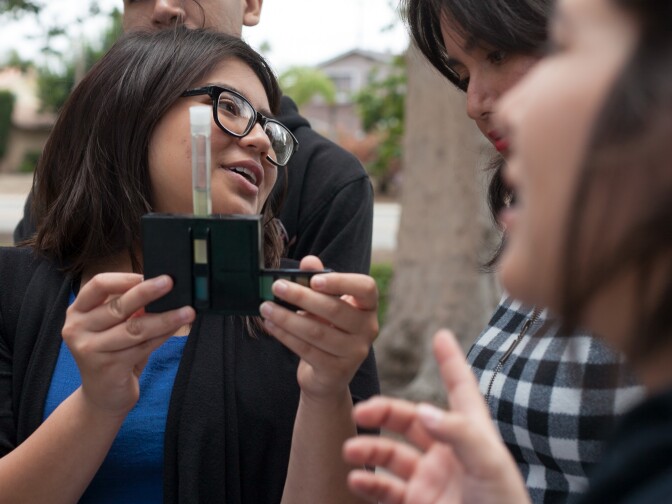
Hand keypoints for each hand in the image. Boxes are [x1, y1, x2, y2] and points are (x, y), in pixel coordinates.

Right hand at [62, 273, 194, 416]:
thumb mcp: (114, 327)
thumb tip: (160, 287)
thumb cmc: (113, 354)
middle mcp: (77, 329)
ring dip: (164, 318)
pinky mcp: (107, 368)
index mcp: (78, 312)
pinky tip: (177, 328)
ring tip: (187, 311)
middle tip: (170, 282)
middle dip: (148, 292)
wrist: (103, 396)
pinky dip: (163, 336)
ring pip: (134, 328)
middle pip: (118, 306)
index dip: (123, 278)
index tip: (146, 274)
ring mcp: (90, 350)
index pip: (97, 285)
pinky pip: (142, 347)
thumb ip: (129, 308)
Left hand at [259, 256, 378, 400]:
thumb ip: (319, 280)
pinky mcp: (337, 371)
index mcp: (368, 307)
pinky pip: (307, 350)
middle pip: (334, 309)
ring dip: (287, 317)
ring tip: (266, 307)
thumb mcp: (325, 304)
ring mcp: (355, 352)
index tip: (314, 279)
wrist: (328, 376)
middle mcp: (368, 329)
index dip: (341, 282)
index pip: (366, 288)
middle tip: (276, 286)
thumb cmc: (327, 329)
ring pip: (317, 331)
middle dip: (301, 296)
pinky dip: (285, 335)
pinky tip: (270, 325)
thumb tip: (309, 261)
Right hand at [342, 330, 529, 503]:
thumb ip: (459, 433)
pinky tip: (357, 478)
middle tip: (361, 412)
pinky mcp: (417, 502)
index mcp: (471, 433)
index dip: (451, 362)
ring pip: (391, 453)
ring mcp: (429, 477)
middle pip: (410, 418)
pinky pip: (385, 488)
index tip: (441, 336)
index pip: (460, 389)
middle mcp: (447, 450)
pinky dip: (368, 482)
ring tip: (351, 450)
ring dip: (369, 448)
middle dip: (384, 411)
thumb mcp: (490, 464)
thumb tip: (424, 410)